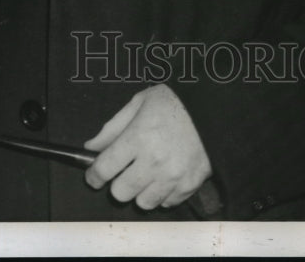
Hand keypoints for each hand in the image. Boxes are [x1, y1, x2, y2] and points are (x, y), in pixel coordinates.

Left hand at [83, 84, 211, 210]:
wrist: (213, 107)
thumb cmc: (174, 102)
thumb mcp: (139, 103)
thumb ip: (113, 127)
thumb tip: (91, 148)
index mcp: (139, 136)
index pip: (104, 168)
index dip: (93, 175)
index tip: (94, 176)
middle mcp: (155, 160)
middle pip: (120, 192)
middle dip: (117, 182)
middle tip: (124, 170)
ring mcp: (173, 176)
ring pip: (143, 203)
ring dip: (140, 191)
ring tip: (146, 173)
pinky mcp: (190, 185)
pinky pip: (167, 203)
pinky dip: (162, 194)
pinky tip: (164, 176)